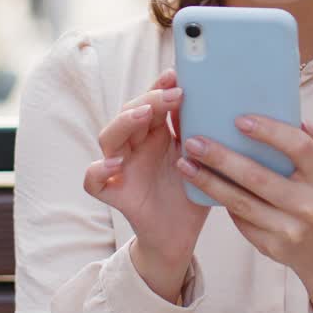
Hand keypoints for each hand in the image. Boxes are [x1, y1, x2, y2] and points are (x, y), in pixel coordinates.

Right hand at [83, 69, 209, 302]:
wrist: (181, 237)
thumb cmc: (193, 195)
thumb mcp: (204, 162)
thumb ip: (204, 136)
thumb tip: (219, 103)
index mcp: (157, 134)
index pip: (152, 102)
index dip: (160, 87)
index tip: (177, 75)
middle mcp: (137, 147)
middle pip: (130, 113)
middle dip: (150, 99)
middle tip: (174, 94)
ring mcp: (122, 168)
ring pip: (109, 137)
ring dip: (124, 122)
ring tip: (144, 115)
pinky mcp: (115, 192)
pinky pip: (93, 180)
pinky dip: (97, 169)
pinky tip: (115, 164)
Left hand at [177, 117, 312, 312]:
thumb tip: (298, 120)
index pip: (298, 147)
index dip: (269, 131)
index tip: (239, 119)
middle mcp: (308, 205)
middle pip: (257, 176)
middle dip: (221, 157)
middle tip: (194, 140)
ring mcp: (289, 229)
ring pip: (240, 202)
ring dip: (208, 182)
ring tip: (185, 163)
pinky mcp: (271, 246)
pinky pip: (240, 220)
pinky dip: (220, 201)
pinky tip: (201, 186)